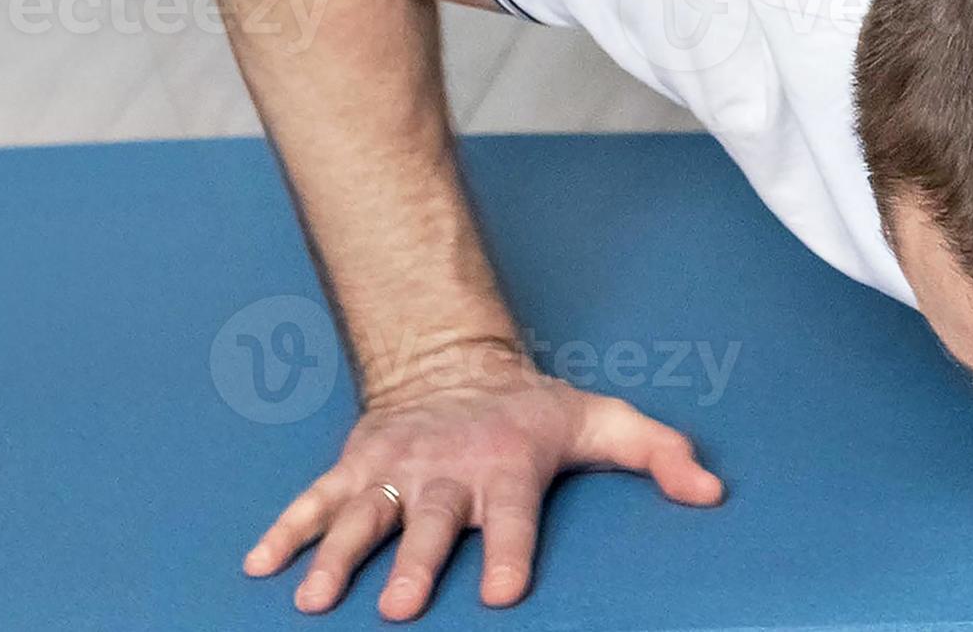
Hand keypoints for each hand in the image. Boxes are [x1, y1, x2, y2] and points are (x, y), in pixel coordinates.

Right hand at [242, 345, 724, 619]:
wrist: (453, 365)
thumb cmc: (534, 412)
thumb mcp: (605, 423)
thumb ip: (660, 455)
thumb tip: (712, 490)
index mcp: (506, 468)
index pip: (512, 517)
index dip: (511, 553)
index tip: (506, 592)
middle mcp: (445, 471)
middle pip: (429, 524)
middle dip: (417, 565)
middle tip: (401, 608)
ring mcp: (394, 470)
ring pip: (362, 516)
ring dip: (338, 557)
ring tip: (317, 600)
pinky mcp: (355, 467)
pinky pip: (312, 502)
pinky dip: (283, 532)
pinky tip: (260, 567)